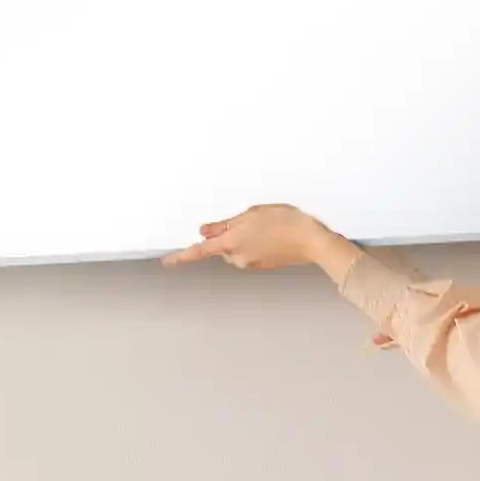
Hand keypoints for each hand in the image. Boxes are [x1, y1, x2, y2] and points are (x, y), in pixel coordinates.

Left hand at [162, 205, 338, 271]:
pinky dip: (255, 242)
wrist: (312, 241)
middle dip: (228, 235)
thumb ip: (224, 225)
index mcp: (231, 243)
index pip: (199, 252)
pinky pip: (250, 252)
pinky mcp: (262, 265)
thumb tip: (204, 231)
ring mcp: (251, 263)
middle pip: (221, 247)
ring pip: (236, 248)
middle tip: (249, 219)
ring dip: (244, 237)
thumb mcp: (251, 214)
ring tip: (267, 224)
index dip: (181, 256)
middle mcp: (238, 257)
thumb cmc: (285, 223)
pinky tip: (272, 233)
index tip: (167, 261)